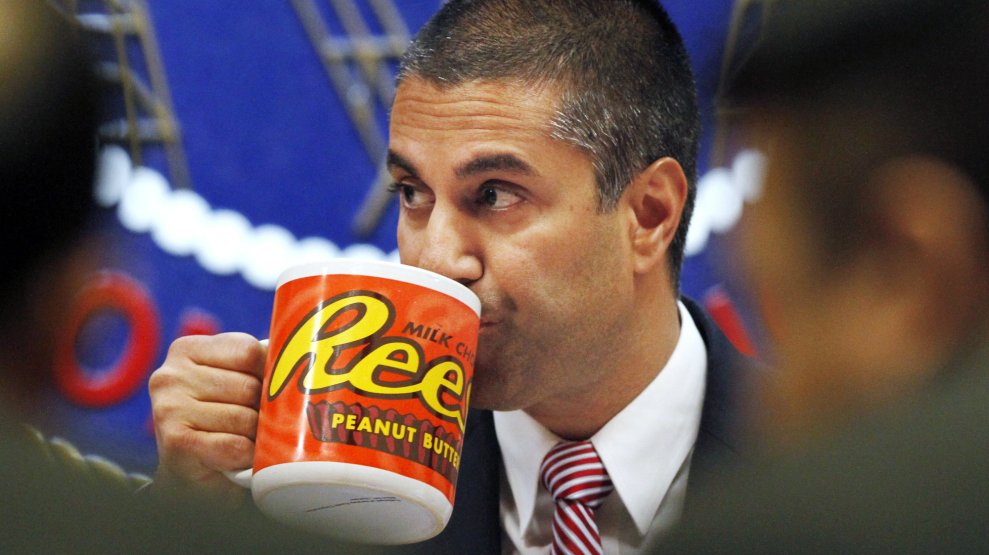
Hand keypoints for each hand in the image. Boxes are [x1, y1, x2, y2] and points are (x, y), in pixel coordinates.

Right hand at [148, 332, 264, 505]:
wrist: (188, 476)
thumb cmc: (218, 422)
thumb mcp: (231, 382)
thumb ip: (254, 368)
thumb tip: (298, 367)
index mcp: (187, 349)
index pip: (249, 351)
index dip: (270, 374)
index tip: (271, 390)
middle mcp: (172, 375)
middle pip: (248, 386)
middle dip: (264, 409)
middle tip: (261, 423)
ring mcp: (169, 408)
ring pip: (244, 417)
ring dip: (256, 435)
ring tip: (249, 440)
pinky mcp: (176, 442)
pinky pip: (234, 445)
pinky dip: (246, 454)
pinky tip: (241, 457)